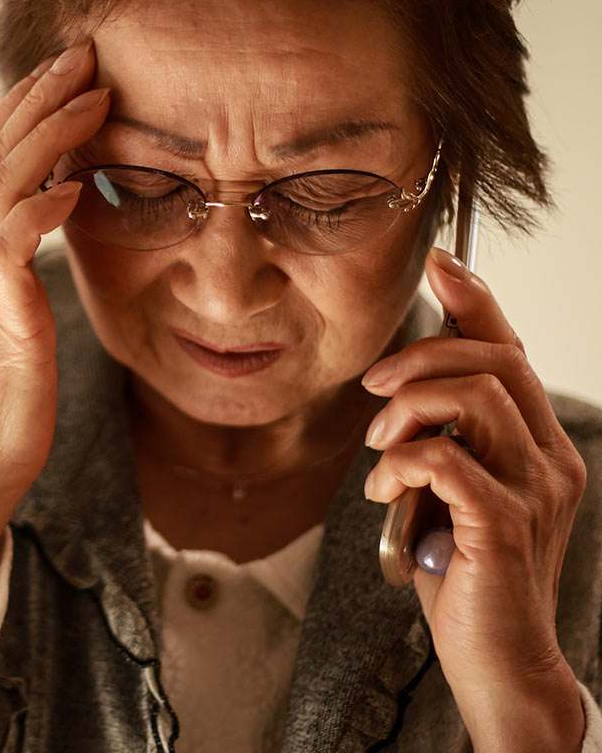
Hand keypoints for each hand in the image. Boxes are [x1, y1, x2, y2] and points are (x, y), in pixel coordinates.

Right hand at [0, 41, 110, 593]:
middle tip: (84, 55)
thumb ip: (17, 254)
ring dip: (46, 136)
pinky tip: (73, 189)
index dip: (22, 105)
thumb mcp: (7, 305)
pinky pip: (7, 250)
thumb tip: (55, 206)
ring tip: (92, 99)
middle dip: (36, 97)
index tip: (68, 68)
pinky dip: (38, 212)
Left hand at [361, 247, 587, 751]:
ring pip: (474, 397)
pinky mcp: (504, 525)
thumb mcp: (450, 491)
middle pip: (494, 360)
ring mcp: (534, 491)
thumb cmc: (466, 574)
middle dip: (419, 357)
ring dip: (406, 412)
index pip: (512, 351)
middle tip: (373, 390)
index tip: (440, 263)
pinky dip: (401, 463)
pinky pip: (447, 459)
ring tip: (378, 451)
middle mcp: (549, 459)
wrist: (498, 659)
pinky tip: (383, 490)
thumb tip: (405, 385)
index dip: (476, 300)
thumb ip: (444, 438)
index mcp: (538, 445)